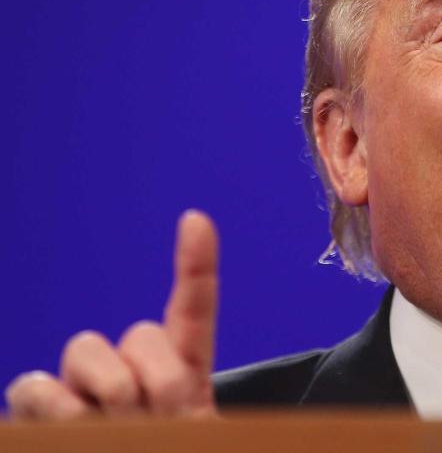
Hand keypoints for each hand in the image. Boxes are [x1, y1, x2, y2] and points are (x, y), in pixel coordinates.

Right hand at [5, 210, 218, 419]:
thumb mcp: (198, 449)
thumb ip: (195, 417)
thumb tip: (169, 388)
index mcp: (183, 378)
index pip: (193, 313)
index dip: (196, 265)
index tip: (195, 219)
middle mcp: (130, 374)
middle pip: (142, 334)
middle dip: (162, 380)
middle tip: (164, 425)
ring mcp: (80, 391)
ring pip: (86, 349)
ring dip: (111, 395)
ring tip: (121, 434)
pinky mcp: (35, 410)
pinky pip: (36, 385)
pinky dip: (58, 411)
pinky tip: (72, 434)